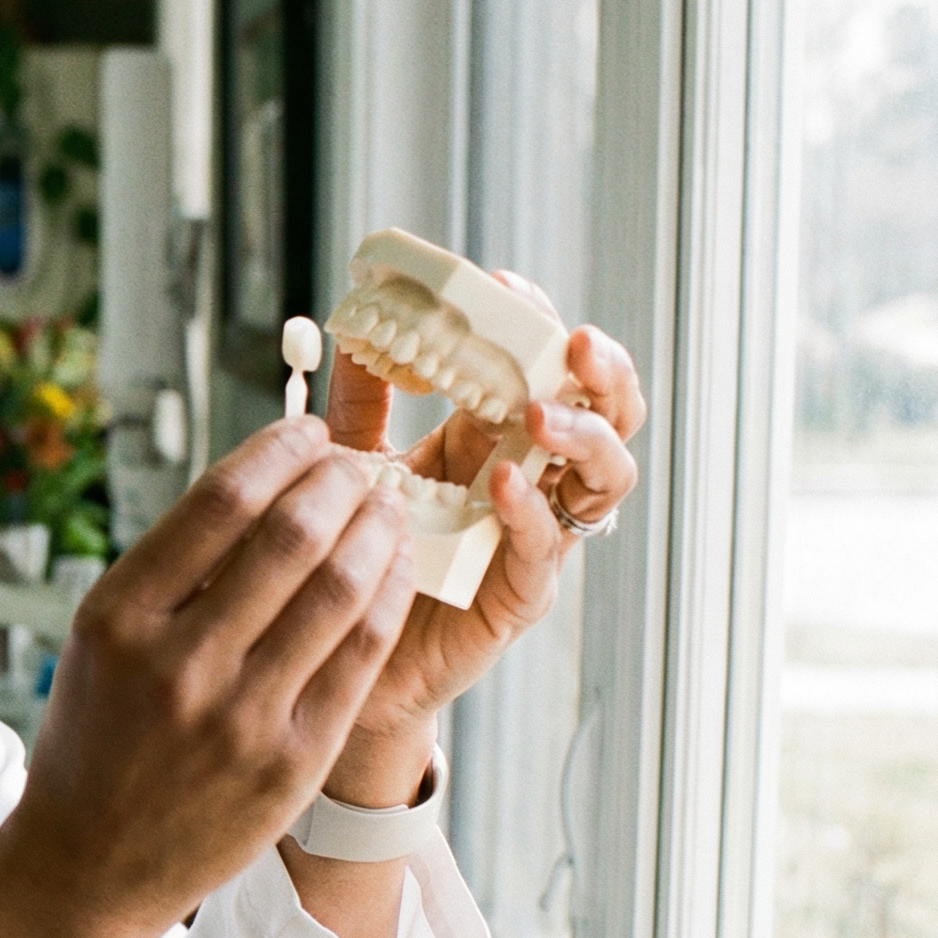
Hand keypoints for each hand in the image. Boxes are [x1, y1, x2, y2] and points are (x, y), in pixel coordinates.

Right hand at [15, 414, 420, 937]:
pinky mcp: (292, 762)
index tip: (308, 432)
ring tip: (387, 506)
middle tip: (361, 462)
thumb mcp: (103, 640)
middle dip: (341, 480)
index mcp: (118, 617)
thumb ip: (174, 568)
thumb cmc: (97, 736)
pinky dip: (389, 597)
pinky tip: (395, 569)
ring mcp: (241, 718)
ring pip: (341, 590)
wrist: (88, 866)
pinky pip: (362, 656)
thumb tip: (268, 479)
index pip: (220, 502)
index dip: (278, 451)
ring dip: (378, 530)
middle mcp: (178, 663)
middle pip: (291, 535)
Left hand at [320, 274, 646, 798]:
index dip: (533, 323)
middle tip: (572, 341)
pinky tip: (504, 485)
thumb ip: (360, 398)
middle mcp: (531, 476)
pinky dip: (531, 513)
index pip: (539, 364)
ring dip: (583, 437)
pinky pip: (547, 550)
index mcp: (492, 434)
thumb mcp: (352, 459)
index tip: (501, 286)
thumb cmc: (353, 548)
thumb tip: (353, 324)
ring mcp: (536, 534)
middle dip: (599, 371)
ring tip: (540, 413)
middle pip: (604, 411)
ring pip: (603, 477)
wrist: (333, 650)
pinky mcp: (521, 592)